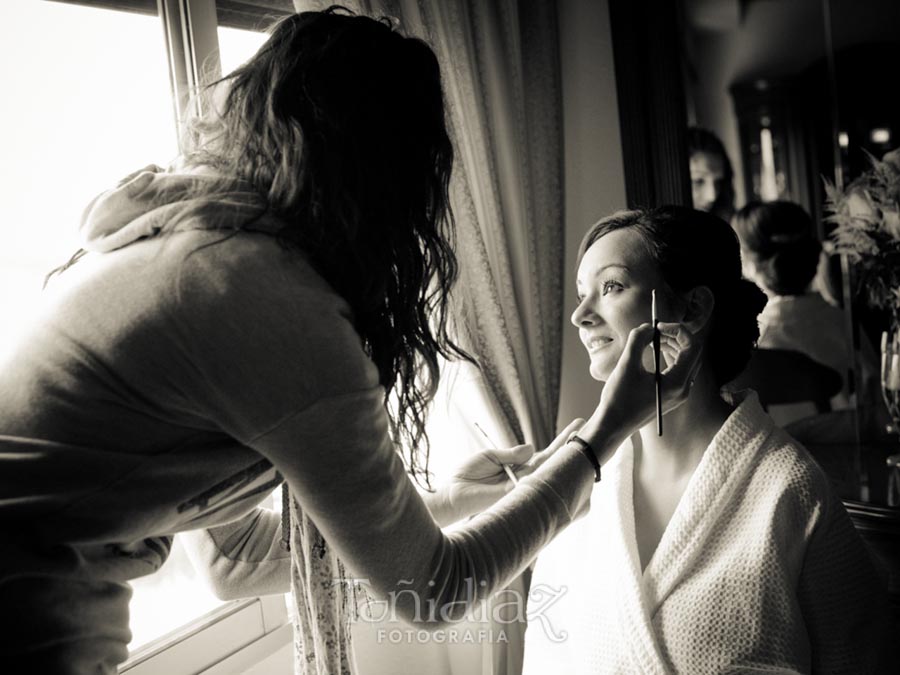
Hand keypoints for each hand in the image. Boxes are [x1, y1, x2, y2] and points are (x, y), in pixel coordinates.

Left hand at [431, 418, 584, 525]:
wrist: (453, 493)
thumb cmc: (467, 475)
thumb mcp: (490, 457)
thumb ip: (511, 454)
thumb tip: (532, 448)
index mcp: (519, 467)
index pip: (545, 453)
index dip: (561, 441)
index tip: (577, 426)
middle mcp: (526, 477)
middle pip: (554, 460)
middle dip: (571, 445)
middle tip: (588, 429)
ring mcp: (524, 486)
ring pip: (550, 470)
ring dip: (566, 455)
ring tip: (583, 439)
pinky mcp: (517, 494)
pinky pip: (537, 483)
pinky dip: (551, 473)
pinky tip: (565, 464)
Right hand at [583, 321, 702, 451]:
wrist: (613, 425)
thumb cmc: (618, 399)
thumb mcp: (626, 365)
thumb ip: (638, 340)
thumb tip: (648, 327)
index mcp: (677, 383)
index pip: (692, 347)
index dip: (678, 331)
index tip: (659, 326)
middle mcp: (683, 389)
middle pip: (692, 353)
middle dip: (676, 337)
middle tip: (656, 330)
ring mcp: (678, 394)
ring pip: (686, 361)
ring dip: (673, 345)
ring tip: (654, 337)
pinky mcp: (671, 396)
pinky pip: (679, 371)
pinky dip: (670, 357)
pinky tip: (655, 351)